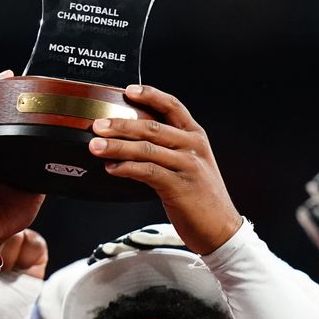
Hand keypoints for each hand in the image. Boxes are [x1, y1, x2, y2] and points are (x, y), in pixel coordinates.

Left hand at [87, 84, 241, 254]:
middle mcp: (193, 147)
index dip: (150, 95)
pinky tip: (111, 168)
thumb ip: (170, 148)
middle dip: (122, 124)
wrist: (221, 228)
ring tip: (96, 146)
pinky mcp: (179, 187)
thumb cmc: (202, 197)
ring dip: (118, 147)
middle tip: (98, 125)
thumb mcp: (192, 163)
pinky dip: (126, 168)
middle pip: (152, 127)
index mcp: (196, 136)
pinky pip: (148, 172)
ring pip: (146, 149)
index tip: (128, 90)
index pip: (172, 106)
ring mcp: (187, 166)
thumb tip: (133, 139)